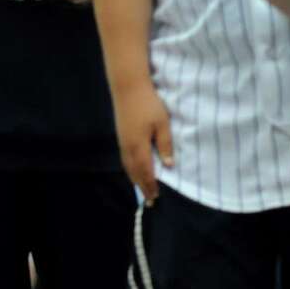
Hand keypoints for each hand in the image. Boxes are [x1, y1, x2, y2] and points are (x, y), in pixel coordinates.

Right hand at [113, 82, 173, 204]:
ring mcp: (122, 142)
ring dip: (135, 179)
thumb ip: (165, 145)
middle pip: (135, 172)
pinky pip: (124, 159)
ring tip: (142, 189)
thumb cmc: (149, 104)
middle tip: (150, 200)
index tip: (157, 197)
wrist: (128, 88)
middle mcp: (128, 148)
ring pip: (128, 167)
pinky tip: (134, 170)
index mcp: (139, 147)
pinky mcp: (120, 136)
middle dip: (142, 187)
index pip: (146, 172)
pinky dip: (130, 169)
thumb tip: (169, 165)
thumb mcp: (162, 124)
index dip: (151, 185)